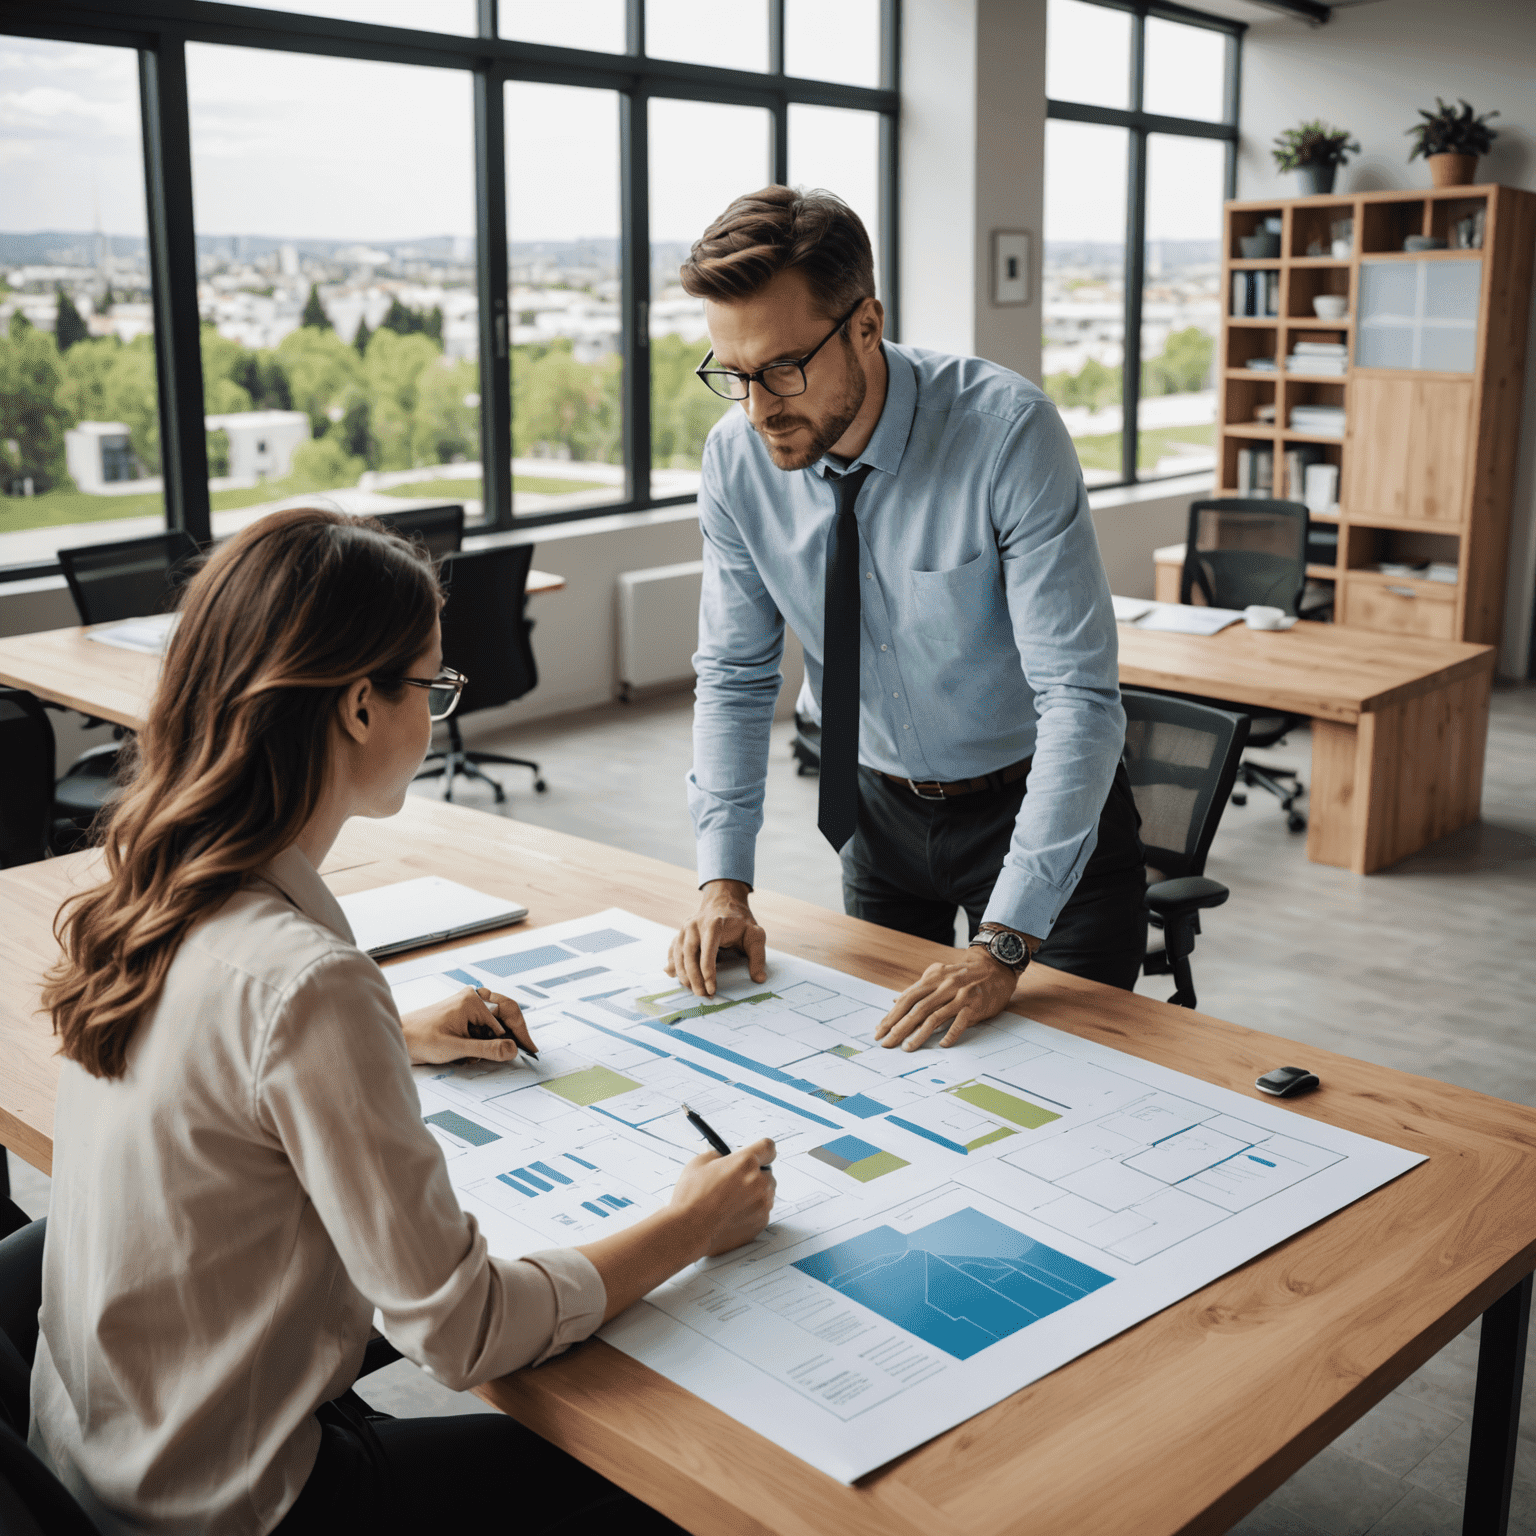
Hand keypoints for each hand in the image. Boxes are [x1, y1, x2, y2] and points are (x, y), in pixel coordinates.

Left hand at [400, 986, 534, 1065]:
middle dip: (511, 1034)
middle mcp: (472, 998)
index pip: (507, 1018)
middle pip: (506, 1013)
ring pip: (496, 1020)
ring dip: (494, 1038)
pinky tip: (472, 1051)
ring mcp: (468, 1004)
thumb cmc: (420, 1039)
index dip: (520, 1036)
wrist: (400, 1038)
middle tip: (524, 1049)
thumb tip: (512, 1049)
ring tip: (483, 1053)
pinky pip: (485, 1024)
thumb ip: (487, 1049)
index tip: (529, 1050)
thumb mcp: (456, 1047)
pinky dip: (484, 1039)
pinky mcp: (464, 1013)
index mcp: (472, 1001)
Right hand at [665, 879, 766, 997]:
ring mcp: (685, 928)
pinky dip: (673, 965)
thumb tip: (759, 979)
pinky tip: (674, 976)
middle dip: (694, 978)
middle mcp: (695, 925)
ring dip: (683, 975)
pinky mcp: (680, 933)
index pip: (707, 951)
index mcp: (714, 924)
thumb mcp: (755, 934)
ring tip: (694, 990)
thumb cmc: (740, 921)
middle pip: (689, 955)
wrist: (724, 901)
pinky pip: (673, 951)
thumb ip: (758, 956)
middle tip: (702, 995)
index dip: (708, 972)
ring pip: (678, 955)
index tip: (712, 989)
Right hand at [668, 1138, 776, 1256]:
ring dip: (755, 1193)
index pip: (768, 1147)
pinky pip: (762, 1211)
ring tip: (731, 1201)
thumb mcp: (700, 1163)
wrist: (689, 1230)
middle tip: (736, 1181)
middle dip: (755, 1174)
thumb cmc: (691, 1198)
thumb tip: (726, 1157)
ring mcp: (762, 1204)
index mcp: (745, 1163)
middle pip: (767, 1172)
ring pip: (766, 1192)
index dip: (762, 1150)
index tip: (757, 1154)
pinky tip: (732, 1213)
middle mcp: (759, 1182)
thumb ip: (719, 1155)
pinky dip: (752, 1210)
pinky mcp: (761, 1222)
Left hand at [875, 947, 1018, 1051]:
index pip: (907, 998)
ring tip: (907, 1047)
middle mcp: (944, 985)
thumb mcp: (939, 975)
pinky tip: (942, 1044)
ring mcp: (960, 995)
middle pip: (916, 1009)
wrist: (995, 967)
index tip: (880, 1030)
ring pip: (935, 1016)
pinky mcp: (975, 1004)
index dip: (892, 1015)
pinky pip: (961, 1021)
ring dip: (919, 1034)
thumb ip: (919, 988)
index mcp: (933, 978)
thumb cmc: (965, 974)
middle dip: (899, 1027)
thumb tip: (896, 999)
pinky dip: (951, 1033)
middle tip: (886, 1042)